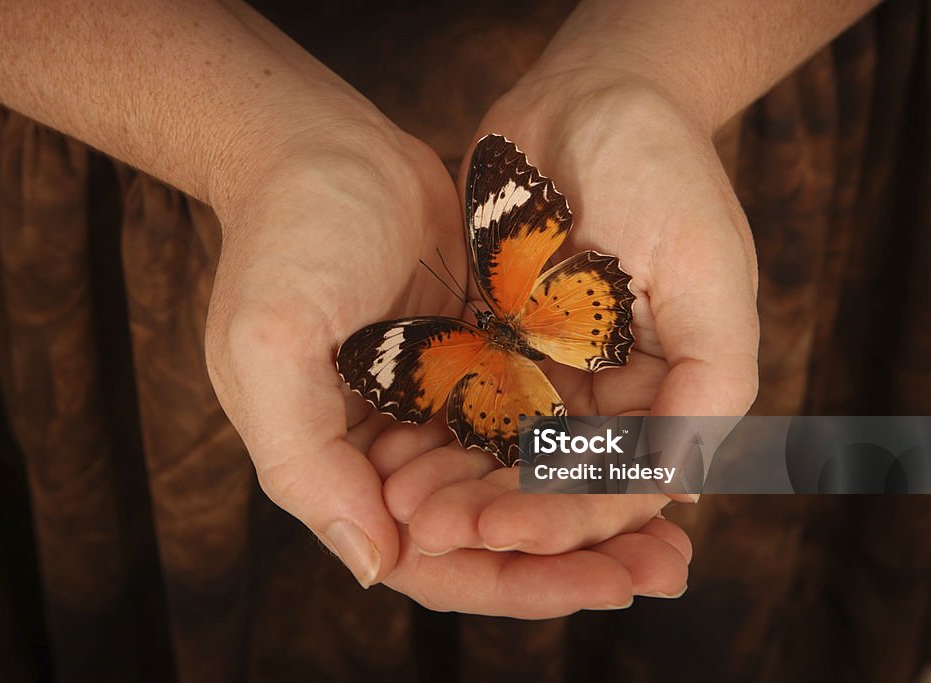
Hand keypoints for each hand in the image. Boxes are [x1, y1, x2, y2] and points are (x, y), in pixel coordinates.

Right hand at [204, 81, 692, 615]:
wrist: (318, 147)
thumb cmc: (283, 243)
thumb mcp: (265, 350)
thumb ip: (305, 462)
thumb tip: (379, 565)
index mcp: (341, 469)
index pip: (433, 561)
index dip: (516, 581)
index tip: (602, 581)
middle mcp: (394, 453)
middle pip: (493, 532)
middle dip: (576, 556)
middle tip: (662, 569)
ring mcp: (439, 405)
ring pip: (525, 483)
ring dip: (593, 510)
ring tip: (675, 533)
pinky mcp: (477, 360)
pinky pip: (541, 419)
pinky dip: (588, 443)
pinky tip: (652, 452)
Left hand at [373, 77, 757, 597]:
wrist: (589, 95)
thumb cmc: (662, 168)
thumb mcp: (709, 270)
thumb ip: (710, 381)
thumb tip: (683, 488)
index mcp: (670, 389)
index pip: (620, 481)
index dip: (567, 515)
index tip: (506, 533)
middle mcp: (610, 391)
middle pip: (554, 478)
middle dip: (499, 511)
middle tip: (435, 531)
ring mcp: (551, 367)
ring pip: (502, 450)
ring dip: (458, 484)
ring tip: (405, 506)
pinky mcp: (498, 340)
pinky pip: (465, 399)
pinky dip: (435, 432)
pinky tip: (393, 456)